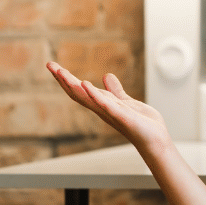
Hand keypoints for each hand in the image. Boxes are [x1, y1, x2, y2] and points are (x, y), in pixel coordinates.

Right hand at [47, 62, 169, 150]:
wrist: (155, 140)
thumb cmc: (141, 124)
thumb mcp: (126, 102)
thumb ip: (115, 91)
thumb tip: (106, 76)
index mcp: (103, 104)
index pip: (80, 90)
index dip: (67, 79)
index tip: (54, 66)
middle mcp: (102, 109)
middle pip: (78, 93)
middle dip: (63, 79)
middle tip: (50, 64)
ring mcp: (111, 113)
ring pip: (87, 98)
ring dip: (73, 84)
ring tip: (61, 72)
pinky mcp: (122, 116)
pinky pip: (106, 105)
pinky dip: (95, 95)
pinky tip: (85, 84)